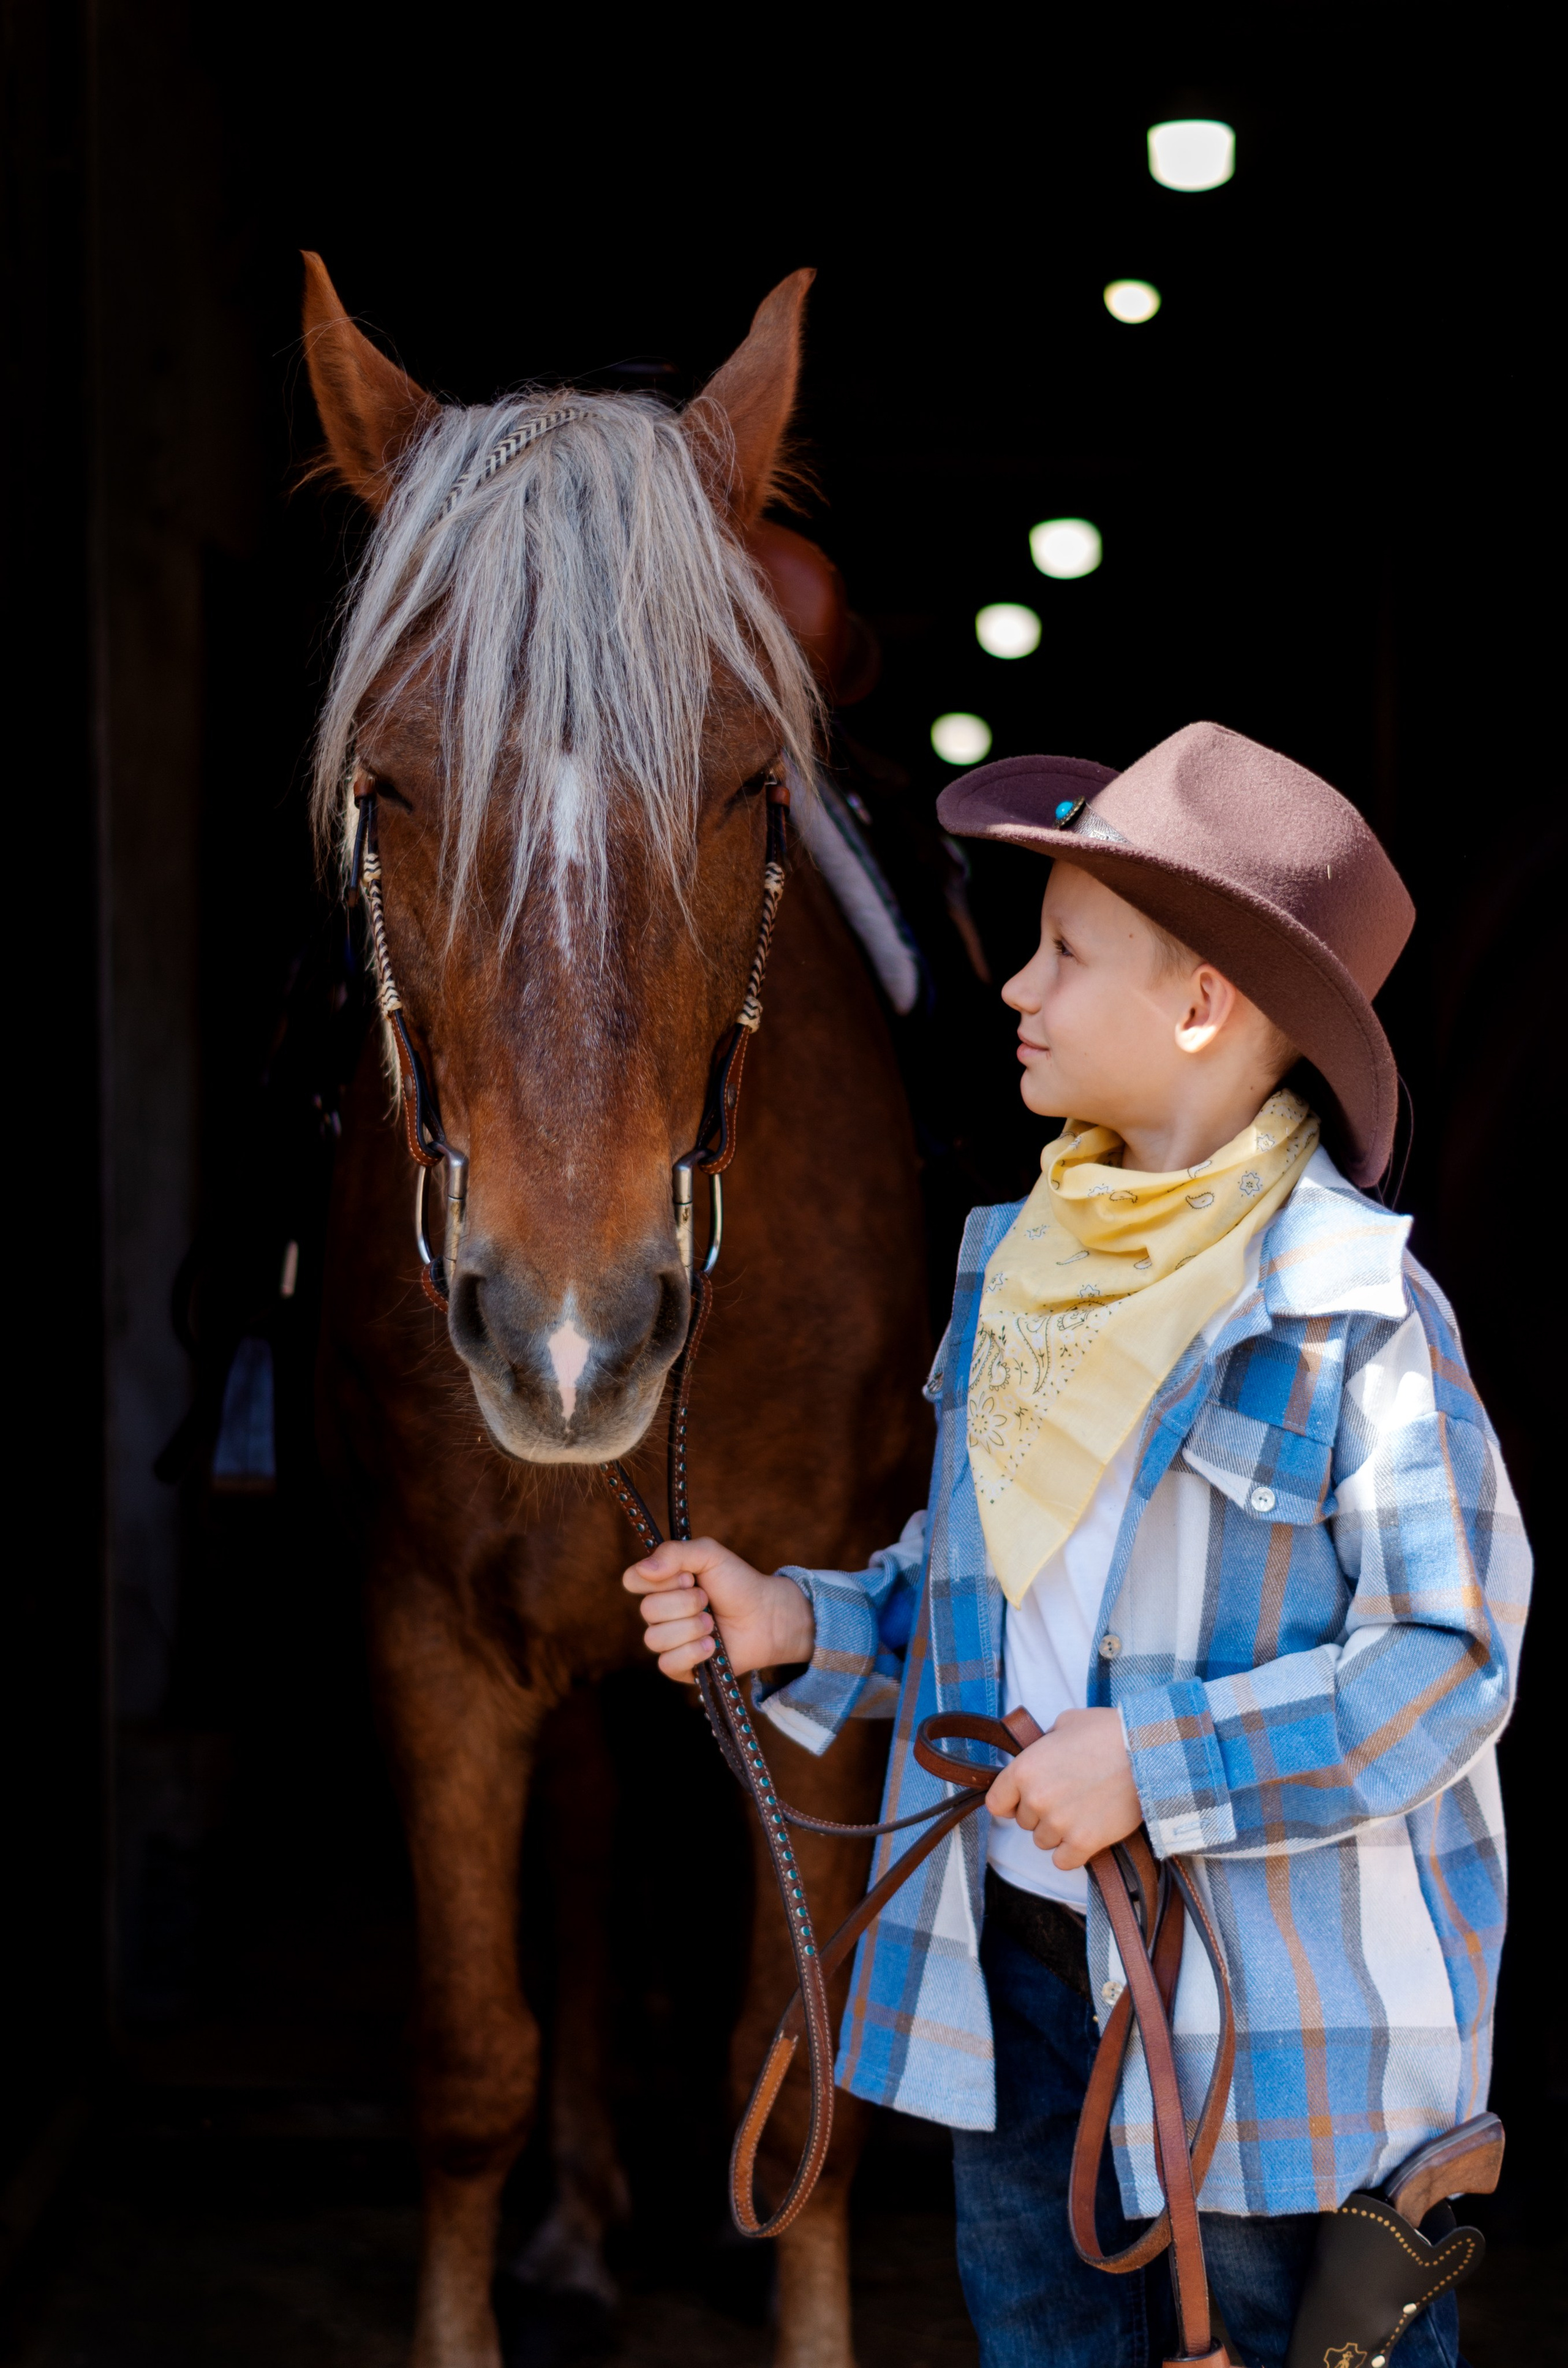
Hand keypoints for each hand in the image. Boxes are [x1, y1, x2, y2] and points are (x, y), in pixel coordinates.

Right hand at [622, 1536, 814, 1681]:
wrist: (766, 1616)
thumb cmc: (737, 1582)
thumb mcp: (709, 1554)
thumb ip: (674, 1553)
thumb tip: (644, 1569)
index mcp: (662, 1584)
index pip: (632, 1580)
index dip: (657, 1580)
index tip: (687, 1577)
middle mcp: (660, 1612)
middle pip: (647, 1610)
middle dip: (684, 1603)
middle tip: (708, 1599)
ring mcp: (668, 1640)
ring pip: (654, 1639)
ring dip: (690, 1628)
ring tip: (713, 1624)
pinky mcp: (680, 1666)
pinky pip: (667, 1664)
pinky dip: (692, 1653)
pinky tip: (712, 1645)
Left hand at [985, 1708, 1141, 1869]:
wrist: (1148, 1752)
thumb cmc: (1108, 1732)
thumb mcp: (1066, 1722)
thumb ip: (1045, 1742)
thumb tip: (1042, 1750)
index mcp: (1024, 1769)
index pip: (996, 1803)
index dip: (1010, 1803)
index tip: (1022, 1801)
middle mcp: (1036, 1799)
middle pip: (1024, 1822)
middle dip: (1041, 1812)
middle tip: (1067, 1796)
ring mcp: (1059, 1823)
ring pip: (1043, 1842)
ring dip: (1058, 1832)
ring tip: (1082, 1811)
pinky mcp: (1084, 1842)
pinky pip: (1063, 1861)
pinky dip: (1072, 1852)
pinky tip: (1086, 1834)